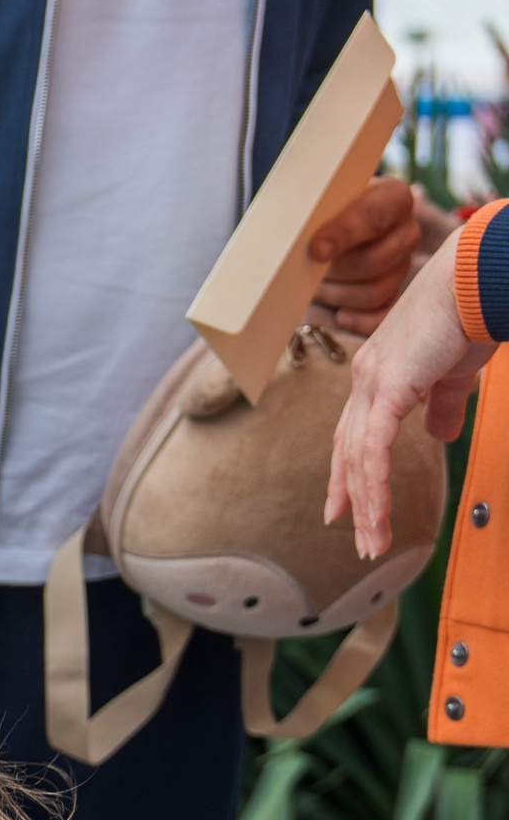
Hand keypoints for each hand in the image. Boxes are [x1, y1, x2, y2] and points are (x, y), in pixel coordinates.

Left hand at [310, 174, 417, 332]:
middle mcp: (406, 231)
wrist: (323, 230)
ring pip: (374, 291)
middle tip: (306, 269)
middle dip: (334, 270)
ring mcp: (403, 265)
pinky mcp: (396, 294)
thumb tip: (311, 247)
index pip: (373, 217)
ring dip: (337, 293)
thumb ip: (318, 216)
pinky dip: (360, 319)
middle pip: (373, 261)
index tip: (316, 250)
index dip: (343, 235)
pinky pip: (383, 316)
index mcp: (393, 199)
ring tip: (315, 285)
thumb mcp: (319, 206)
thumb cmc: (319, 214)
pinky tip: (340, 315)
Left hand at [325, 225, 491, 556]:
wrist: (479, 279)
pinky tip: (377, 514)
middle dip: (349, 495)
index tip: (341, 506)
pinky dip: (374, 486)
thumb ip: (442, 406)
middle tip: (352, 534)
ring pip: (358, 459)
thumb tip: (440, 436)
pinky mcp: (388, 387)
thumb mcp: (455, 372)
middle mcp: (365, 379)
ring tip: (372, 540)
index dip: (347, 471)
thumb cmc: (472, 315)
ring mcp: (372, 383)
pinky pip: (373, 450)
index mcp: (378, 374)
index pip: (353, 433)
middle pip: (347, 450)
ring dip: (365, 504)